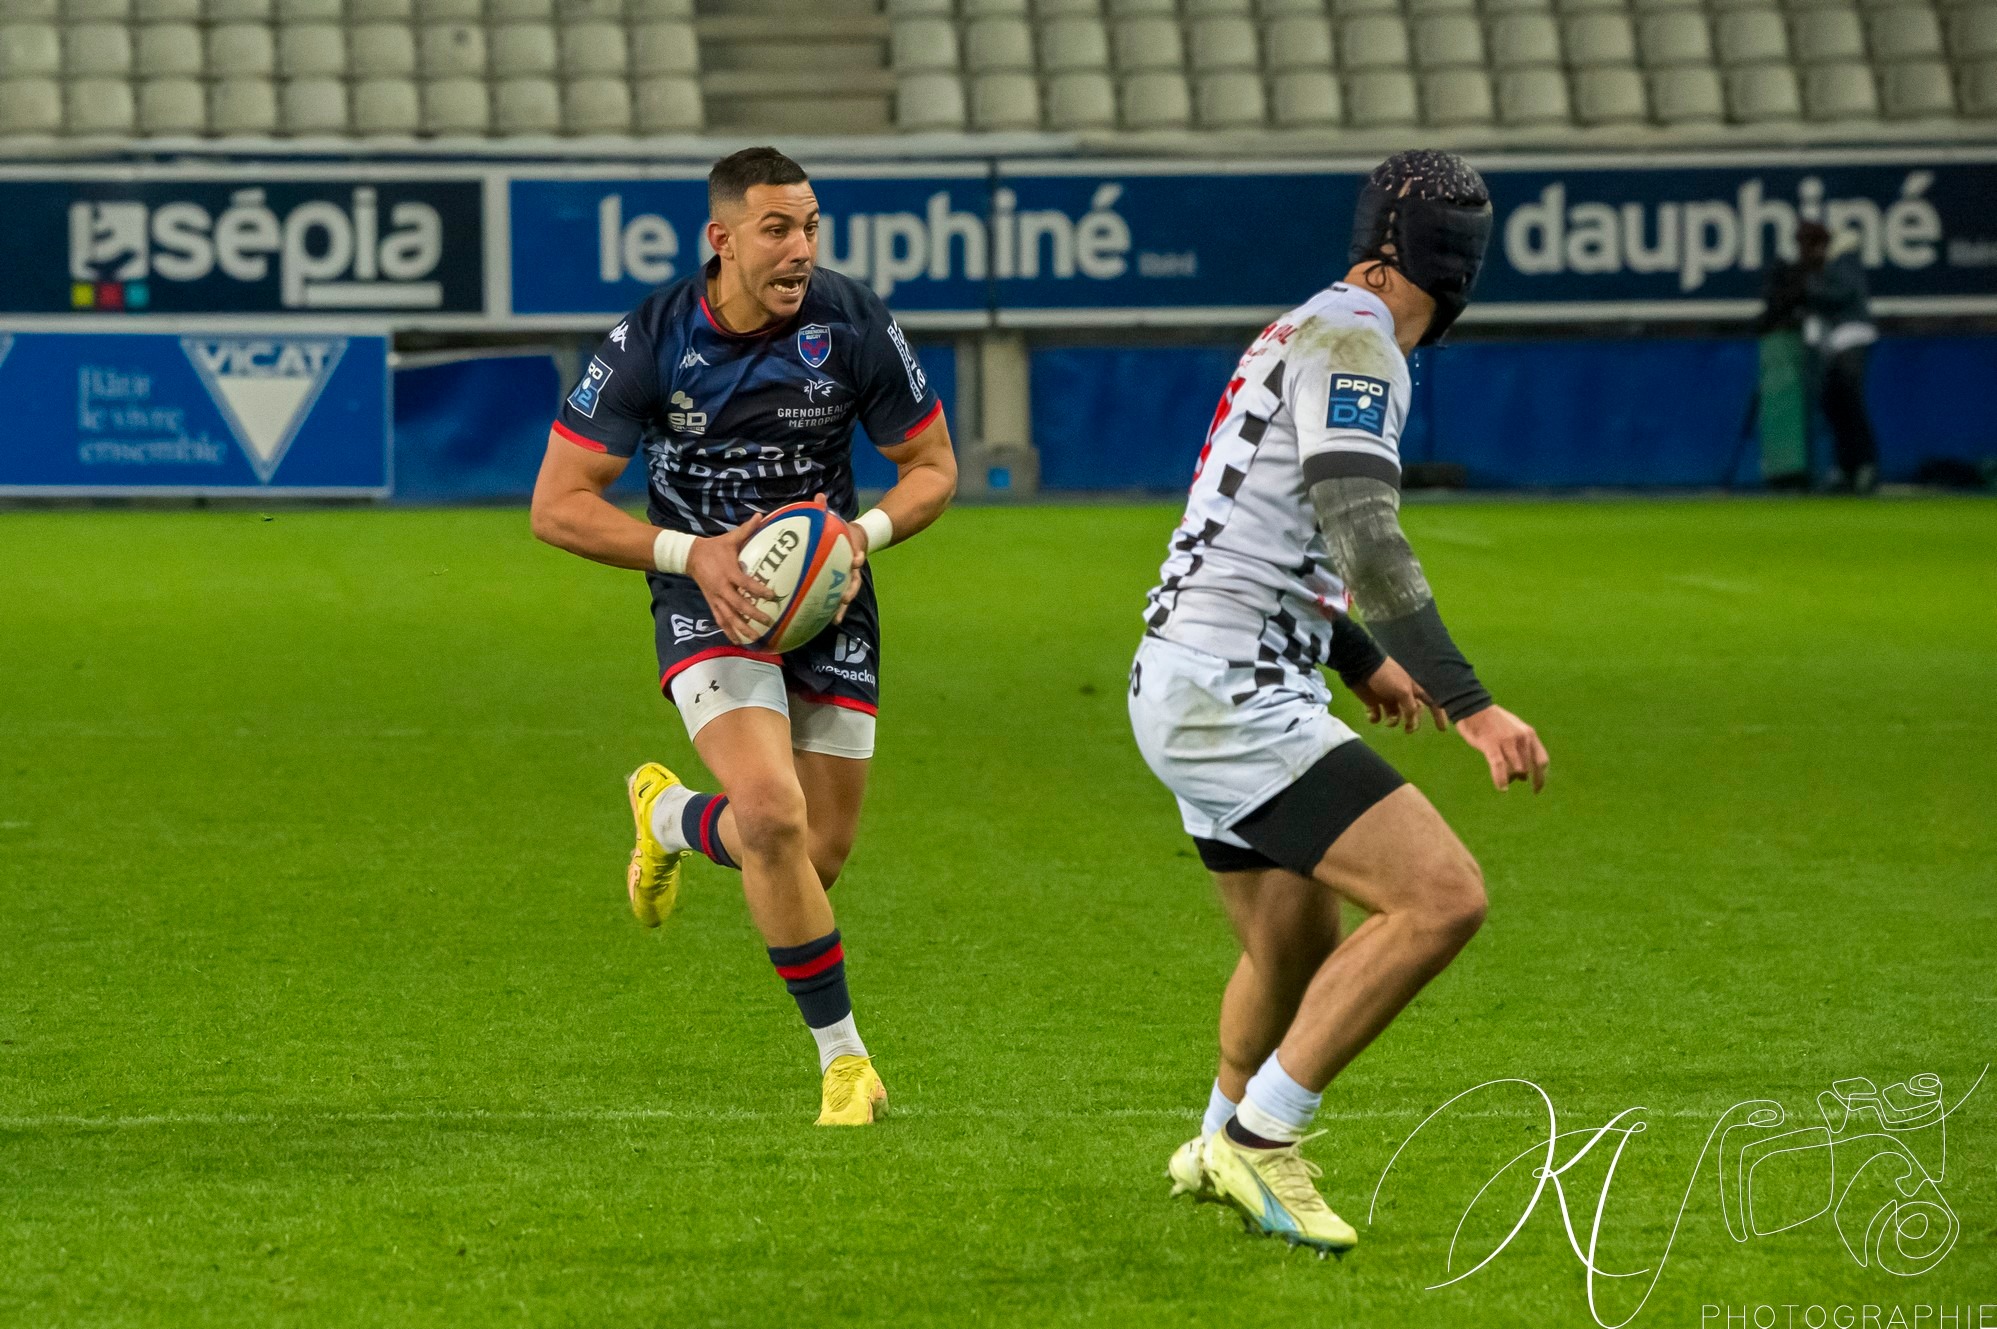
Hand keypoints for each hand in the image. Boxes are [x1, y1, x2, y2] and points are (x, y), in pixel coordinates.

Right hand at [687, 512, 775, 645]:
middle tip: (769, 621)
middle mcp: (722, 588)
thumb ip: (747, 529)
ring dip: (742, 628)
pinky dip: (729, 631)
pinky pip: (720, 620)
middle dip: (753, 615)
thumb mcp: (730, 538)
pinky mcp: (711, 603)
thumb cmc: (714, 547)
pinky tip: (739, 641)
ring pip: (729, 617)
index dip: (758, 590)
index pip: (745, 583)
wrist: (689, 557)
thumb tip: (762, 515)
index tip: (772, 595)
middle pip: (738, 605)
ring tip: (755, 638)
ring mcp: (716, 598)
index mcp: (728, 572)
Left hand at [827, 494, 865, 624]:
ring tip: (837, 618)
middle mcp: (851, 568)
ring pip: (847, 594)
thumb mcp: (834, 519)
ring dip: (842, 606)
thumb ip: (825, 509)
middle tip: (845, 598)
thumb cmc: (840, 530)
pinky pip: (835, 599)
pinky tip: (826, 621)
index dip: (857, 557)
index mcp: (852, 552)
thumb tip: (819, 495)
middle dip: (850, 590)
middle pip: (854, 581)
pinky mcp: (839, 586)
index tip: (857, 559)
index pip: (857, 555)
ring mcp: (847, 579)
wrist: (853, 540)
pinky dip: (832, 610)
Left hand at [1349, 658, 1444, 732]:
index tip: (1442, 729)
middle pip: (1413, 713)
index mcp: (1413, 689)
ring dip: (1393, 721)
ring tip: (1388, 721)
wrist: (1361, 666)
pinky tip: (1372, 714)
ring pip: (1395, 716)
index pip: (1431, 702)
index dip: (1438, 715)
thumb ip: (1410, 706)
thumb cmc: (1386, 675)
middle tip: (1408, 730)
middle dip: (1412, 722)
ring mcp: (1387, 698)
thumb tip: (1412, 721)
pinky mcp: (1373, 701)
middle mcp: (1402, 694)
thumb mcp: (1403, 690)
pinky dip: (1375, 718)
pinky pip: (1377, 716)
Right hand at [1455, 705, 1548, 792]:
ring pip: (1515, 770)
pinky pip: (1500, 767)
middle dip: (1521, 777)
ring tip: (1504, 779)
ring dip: (1510, 778)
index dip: (1540, 778)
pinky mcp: (1491, 744)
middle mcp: (1521, 738)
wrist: (1473, 707)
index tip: (1536, 789)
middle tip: (1513, 780)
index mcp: (1529, 734)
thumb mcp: (1514, 729)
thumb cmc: (1492, 720)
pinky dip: (1501, 779)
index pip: (1541, 761)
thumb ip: (1522, 746)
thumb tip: (1524, 770)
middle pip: (1527, 768)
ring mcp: (1507, 741)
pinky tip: (1502, 788)